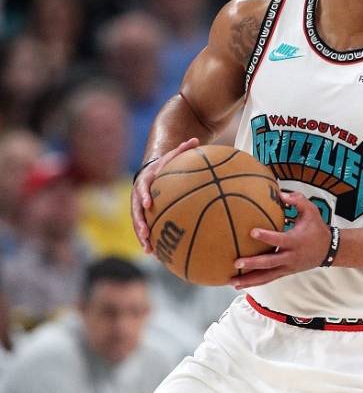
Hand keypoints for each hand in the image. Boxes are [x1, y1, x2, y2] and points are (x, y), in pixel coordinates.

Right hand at [130, 138, 199, 252]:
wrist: (151, 171)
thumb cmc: (166, 164)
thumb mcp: (172, 155)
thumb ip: (182, 149)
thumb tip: (196, 139)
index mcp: (145, 180)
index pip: (142, 188)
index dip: (144, 196)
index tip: (149, 204)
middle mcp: (139, 195)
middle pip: (136, 210)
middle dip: (139, 222)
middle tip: (145, 233)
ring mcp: (139, 206)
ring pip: (138, 223)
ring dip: (142, 236)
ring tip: (148, 249)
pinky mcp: (143, 215)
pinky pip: (145, 228)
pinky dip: (148, 239)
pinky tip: (154, 253)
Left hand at [229, 192, 331, 288]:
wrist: (328, 250)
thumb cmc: (317, 228)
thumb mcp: (311, 211)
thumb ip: (297, 200)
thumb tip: (280, 193)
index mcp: (296, 241)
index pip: (279, 240)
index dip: (266, 236)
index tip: (252, 232)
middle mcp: (291, 257)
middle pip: (270, 263)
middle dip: (253, 264)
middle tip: (237, 262)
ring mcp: (288, 267)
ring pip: (267, 276)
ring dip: (249, 280)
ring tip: (232, 281)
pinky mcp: (286, 273)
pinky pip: (269, 279)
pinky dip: (255, 282)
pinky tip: (241, 284)